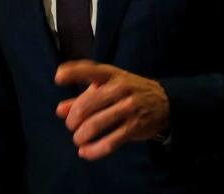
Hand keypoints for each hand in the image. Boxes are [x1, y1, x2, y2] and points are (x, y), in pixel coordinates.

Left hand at [54, 60, 169, 159]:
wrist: (165, 102)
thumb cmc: (129, 92)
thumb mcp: (109, 87)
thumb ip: (83, 97)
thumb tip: (60, 110)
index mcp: (112, 75)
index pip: (90, 70)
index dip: (73, 73)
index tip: (58, 78)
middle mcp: (120, 88)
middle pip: (87, 105)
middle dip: (73, 119)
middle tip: (71, 126)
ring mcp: (128, 107)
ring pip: (95, 124)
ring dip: (80, 136)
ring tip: (78, 139)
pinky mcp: (134, 127)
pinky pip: (109, 142)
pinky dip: (93, 150)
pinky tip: (85, 152)